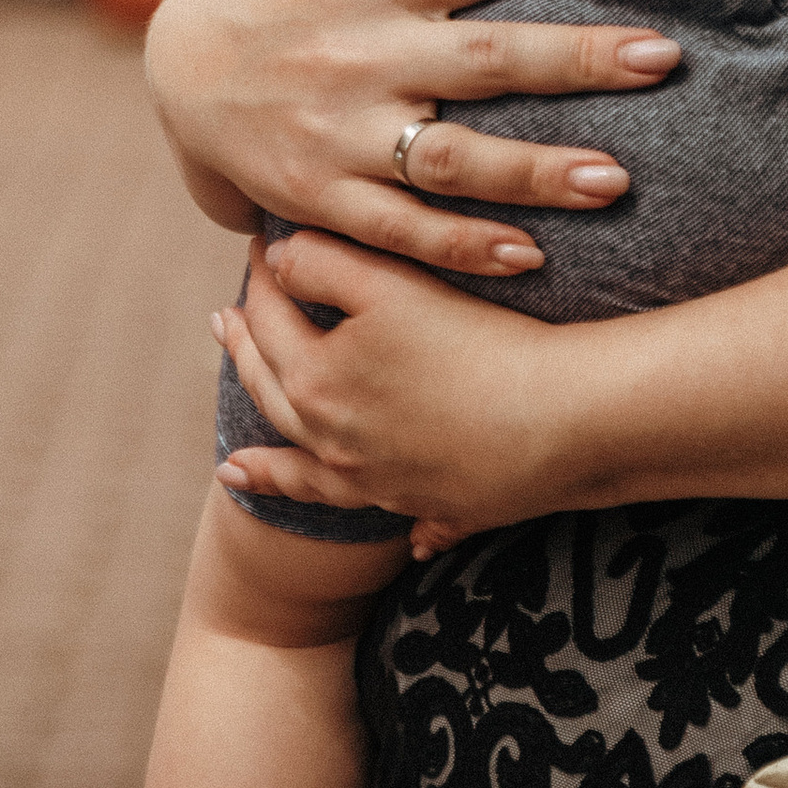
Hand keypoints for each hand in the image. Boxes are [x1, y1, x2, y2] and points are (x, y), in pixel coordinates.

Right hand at [146, 0, 682, 274]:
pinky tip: (529, 255)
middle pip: (485, 60)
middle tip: (662, 57)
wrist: (177, 69)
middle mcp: (366, 56)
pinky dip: (462, 247)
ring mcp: (345, 133)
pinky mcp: (325, 196)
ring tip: (615, 179)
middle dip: (576, 60)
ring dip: (534, 173)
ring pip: (451, 160)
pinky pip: (401, 229)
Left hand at [213, 226, 579, 549]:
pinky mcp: (434, 505)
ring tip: (237, 465)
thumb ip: (324, 264)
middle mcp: (334, 442)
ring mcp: (381, 482)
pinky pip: (397, 518)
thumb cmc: (480, 341)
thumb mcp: (391, 283)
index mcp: (316, 383)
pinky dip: (387, 524)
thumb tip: (275, 261)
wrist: (563, 418)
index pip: (270, 320)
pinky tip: (401, 537)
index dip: (261, 278)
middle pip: (274, 394)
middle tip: (224, 326)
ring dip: (270, 465)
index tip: (256, 249)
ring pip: (310, 472)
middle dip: (245, 355)